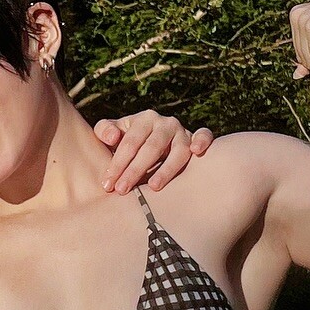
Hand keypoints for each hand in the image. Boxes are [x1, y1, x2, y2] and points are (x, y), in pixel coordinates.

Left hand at [93, 111, 214, 193]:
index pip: (130, 142)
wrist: (153, 142)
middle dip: (135, 170)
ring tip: (154, 186)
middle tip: (122, 190)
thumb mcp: (114, 134)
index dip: (118, 163)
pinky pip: (205, 136)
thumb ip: (105, 131)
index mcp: (144, 120)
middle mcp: (165, 123)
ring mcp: (183, 131)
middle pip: (152, 147)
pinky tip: (196, 152)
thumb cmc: (129, 142)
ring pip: (178, 149)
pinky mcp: (197, 139)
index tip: (108, 184)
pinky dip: (203, 141)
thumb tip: (111, 137)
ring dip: (167, 169)